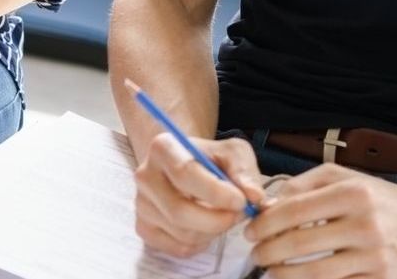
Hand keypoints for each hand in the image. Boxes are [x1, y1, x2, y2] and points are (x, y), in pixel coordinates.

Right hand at [132, 133, 266, 257]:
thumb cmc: (210, 159)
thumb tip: (255, 197)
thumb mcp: (232, 153)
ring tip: (224, 217)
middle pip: (179, 210)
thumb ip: (245, 171)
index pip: (185, 174)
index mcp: (163, 148)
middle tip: (238, 215)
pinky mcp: (144, 227)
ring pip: (181, 233)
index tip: (241, 201)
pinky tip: (207, 227)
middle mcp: (145, 176)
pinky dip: (201, 244)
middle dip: (217, 220)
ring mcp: (141, 204)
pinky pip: (178, 247)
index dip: (216, 193)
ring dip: (212, 232)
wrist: (186, 167)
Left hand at [245, 163, 396, 278]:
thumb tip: (265, 206)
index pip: (293, 211)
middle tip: (255, 255)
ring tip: (271, 272)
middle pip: (299, 245)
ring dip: (283, 276)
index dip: (263, 224)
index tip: (250, 232)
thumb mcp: (342, 177)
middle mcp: (366, 225)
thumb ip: (301, 185)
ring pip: (314, 275)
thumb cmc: (377, 199)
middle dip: (266, 252)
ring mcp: (377, 258)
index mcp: (353, 194)